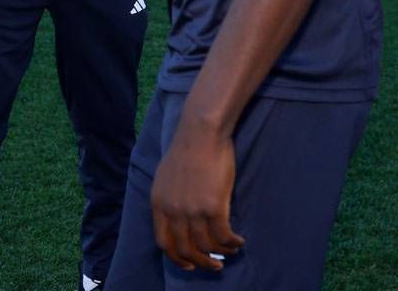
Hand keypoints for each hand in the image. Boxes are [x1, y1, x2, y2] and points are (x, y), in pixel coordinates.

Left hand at [150, 116, 243, 270]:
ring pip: (206, 246)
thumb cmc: (188, 149)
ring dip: (220, 253)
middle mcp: (173, 210)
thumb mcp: (166, 177)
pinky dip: (232, 243)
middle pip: (185, 250)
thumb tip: (179, 220)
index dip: (177, 258)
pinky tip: (239, 241)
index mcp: (159, 203)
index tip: (190, 264)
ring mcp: (193, 210)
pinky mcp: (214, 206)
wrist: (201, 132)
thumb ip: (169, 199)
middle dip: (201, 263)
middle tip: (214, 266)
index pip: (163, 242)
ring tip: (231, 251)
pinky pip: (223, 236)